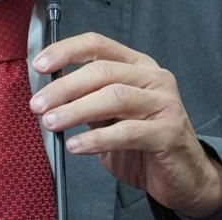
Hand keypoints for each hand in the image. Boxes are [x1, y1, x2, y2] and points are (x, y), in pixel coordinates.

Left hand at [30, 32, 221, 216]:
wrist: (184, 176)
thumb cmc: (143, 143)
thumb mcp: (110, 116)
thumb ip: (87, 100)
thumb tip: (47, 95)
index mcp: (138, 66)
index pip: (98, 45)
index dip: (66, 51)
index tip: (40, 65)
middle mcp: (154, 78)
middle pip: (103, 71)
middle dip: (64, 87)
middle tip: (38, 104)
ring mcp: (165, 103)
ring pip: (114, 97)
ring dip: (76, 110)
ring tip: (51, 123)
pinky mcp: (169, 132)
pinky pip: (127, 131)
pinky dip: (96, 139)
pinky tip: (76, 145)